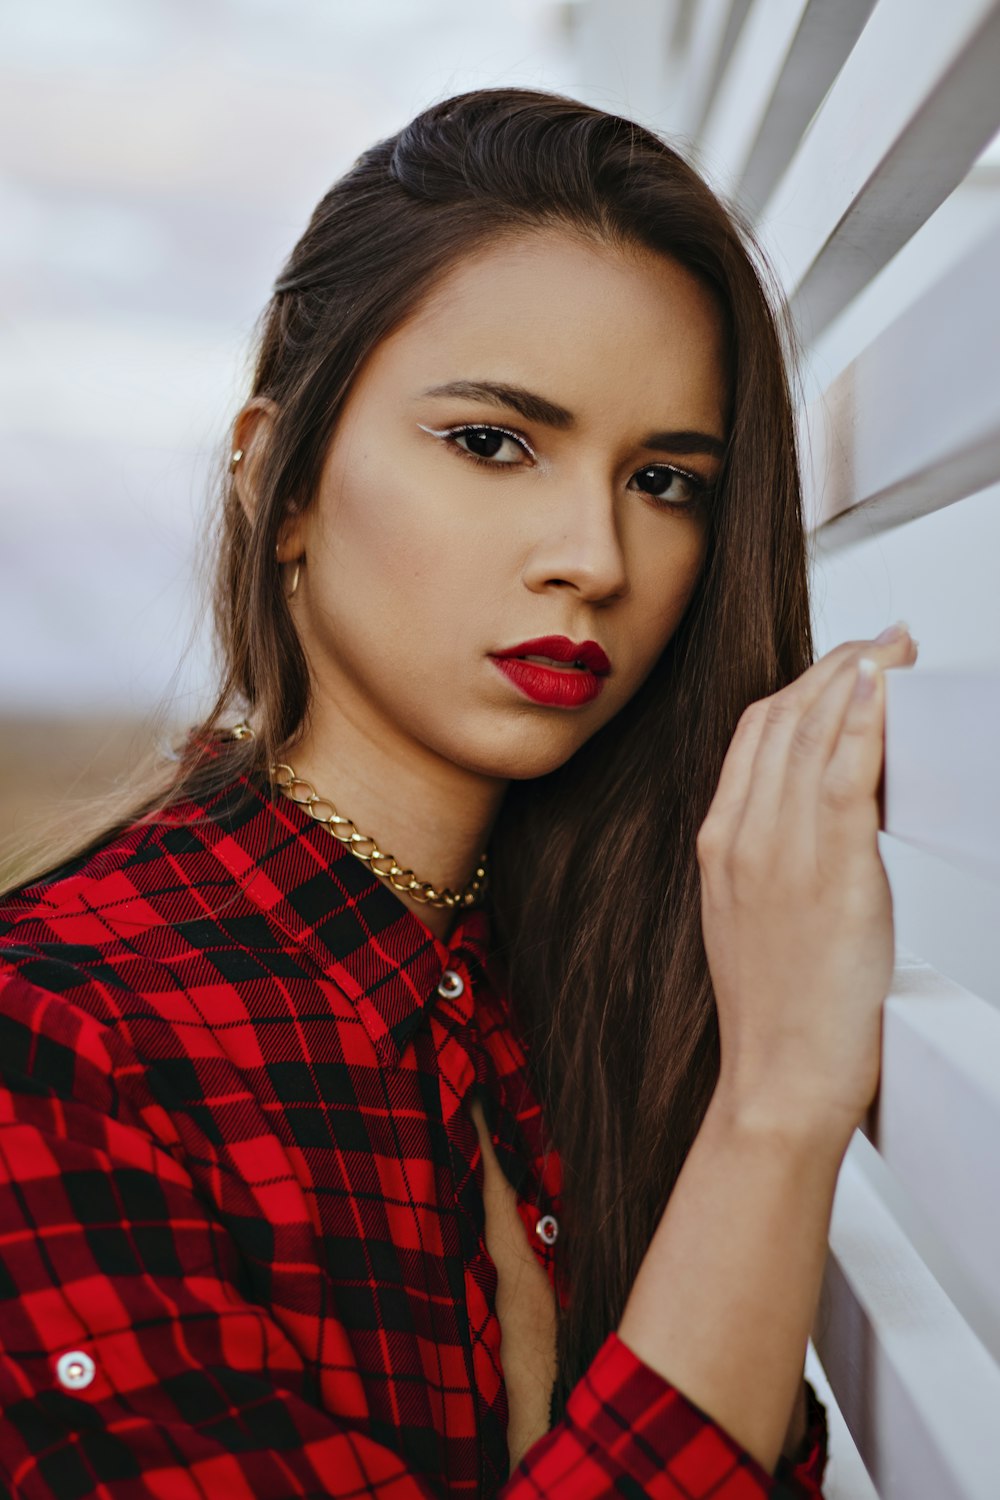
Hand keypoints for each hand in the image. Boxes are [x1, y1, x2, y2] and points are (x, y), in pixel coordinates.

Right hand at [696, 626, 917, 1144]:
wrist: (778, 1078)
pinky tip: (882, 687)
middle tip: (879, 642)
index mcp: (720, 844)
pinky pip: (842, 774)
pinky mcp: (827, 872)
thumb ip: (775, 859)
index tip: (839, 665)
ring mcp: (778, 851)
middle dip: (833, 667)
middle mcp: (741, 836)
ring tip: (893, 648)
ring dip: (855, 676)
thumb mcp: (752, 919)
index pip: (754, 736)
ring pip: (811, 733)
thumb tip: (823, 816)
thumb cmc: (776, 1013)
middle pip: (782, 719)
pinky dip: (862, 720)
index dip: (800, 686)